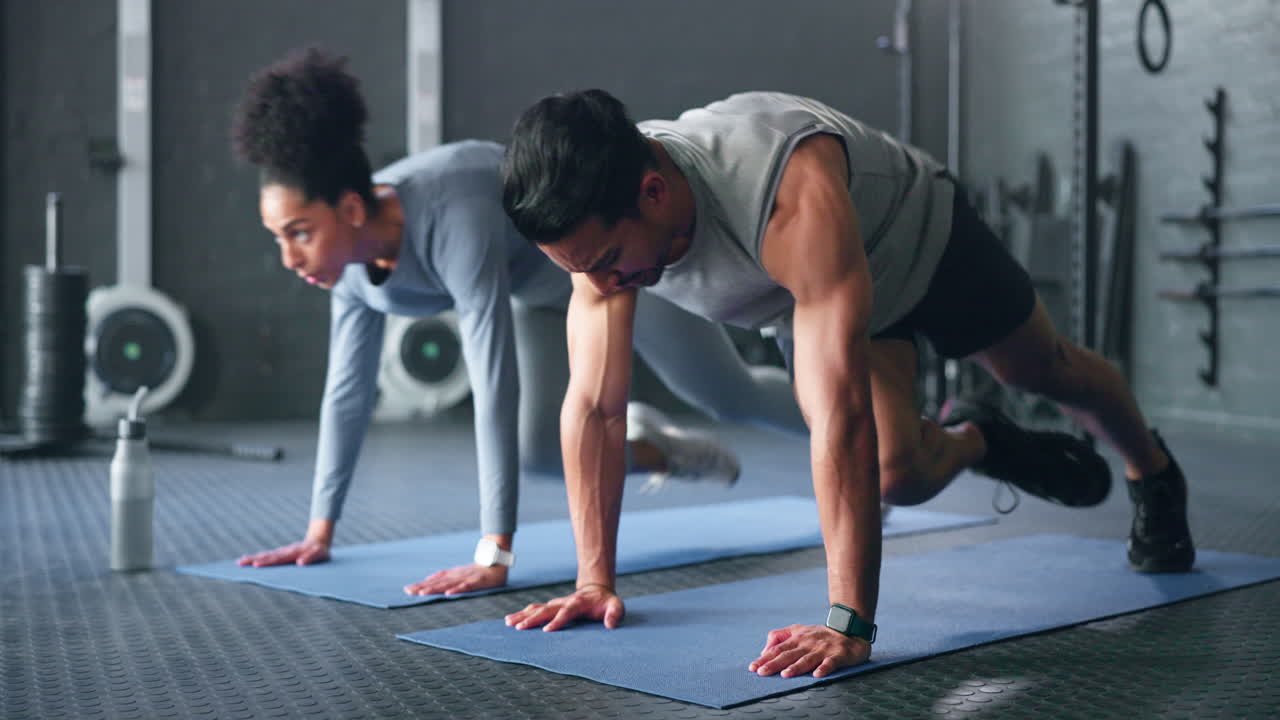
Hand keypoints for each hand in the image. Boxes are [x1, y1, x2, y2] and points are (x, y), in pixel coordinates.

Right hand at [236, 537, 329, 566]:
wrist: (319, 540)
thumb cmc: (321, 551)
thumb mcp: (320, 554)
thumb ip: (311, 557)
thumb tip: (300, 563)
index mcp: (294, 552)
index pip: (278, 558)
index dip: (267, 562)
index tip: (256, 565)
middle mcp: (285, 551)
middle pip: (268, 556)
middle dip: (254, 560)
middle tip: (241, 564)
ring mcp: (282, 552)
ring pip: (265, 555)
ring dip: (252, 559)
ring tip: (239, 563)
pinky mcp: (281, 553)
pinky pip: (267, 555)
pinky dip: (256, 558)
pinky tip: (248, 560)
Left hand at [403, 564, 507, 595]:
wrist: (497, 560)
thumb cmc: (478, 570)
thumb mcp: (459, 572)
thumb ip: (444, 576)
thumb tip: (428, 579)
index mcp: (452, 575)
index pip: (434, 581)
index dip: (421, 584)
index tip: (407, 589)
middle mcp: (457, 576)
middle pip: (438, 582)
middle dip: (423, 587)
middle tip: (409, 591)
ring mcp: (466, 578)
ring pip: (448, 584)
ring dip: (435, 589)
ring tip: (423, 593)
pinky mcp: (477, 581)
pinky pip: (466, 586)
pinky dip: (457, 589)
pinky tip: (449, 593)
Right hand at [505, 584, 624, 630]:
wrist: (596, 591)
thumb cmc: (606, 602)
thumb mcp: (616, 606)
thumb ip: (615, 614)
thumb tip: (610, 624)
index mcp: (578, 603)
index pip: (567, 612)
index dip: (557, 621)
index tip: (547, 630)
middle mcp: (564, 602)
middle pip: (546, 610)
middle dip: (533, 619)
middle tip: (520, 628)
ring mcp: (556, 604)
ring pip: (537, 609)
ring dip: (523, 615)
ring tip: (509, 622)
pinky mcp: (551, 607)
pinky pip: (535, 610)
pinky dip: (523, 614)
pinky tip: (510, 620)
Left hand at [748, 624, 871, 677]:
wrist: (849, 630)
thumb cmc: (820, 635)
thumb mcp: (798, 630)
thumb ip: (780, 637)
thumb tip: (764, 651)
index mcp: (797, 638)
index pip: (778, 649)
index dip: (766, 658)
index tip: (753, 668)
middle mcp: (808, 643)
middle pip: (789, 655)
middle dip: (775, 664)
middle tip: (762, 673)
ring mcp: (823, 649)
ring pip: (808, 659)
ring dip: (797, 667)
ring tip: (785, 674)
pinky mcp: (839, 654)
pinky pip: (831, 662)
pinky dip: (824, 668)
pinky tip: (818, 674)